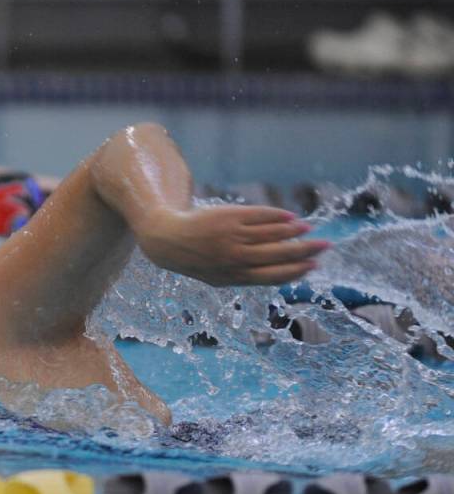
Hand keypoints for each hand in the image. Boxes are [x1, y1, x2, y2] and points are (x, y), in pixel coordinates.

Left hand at [135, 205, 329, 286]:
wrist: (168, 240)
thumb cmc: (200, 259)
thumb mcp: (220, 276)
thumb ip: (248, 274)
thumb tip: (283, 270)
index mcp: (234, 277)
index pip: (273, 275)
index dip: (296, 271)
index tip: (314, 266)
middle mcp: (236, 258)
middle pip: (278, 254)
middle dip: (304, 250)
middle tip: (324, 245)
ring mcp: (233, 237)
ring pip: (271, 234)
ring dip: (293, 230)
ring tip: (307, 228)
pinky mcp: (229, 218)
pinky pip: (260, 217)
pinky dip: (277, 216)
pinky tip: (289, 216)